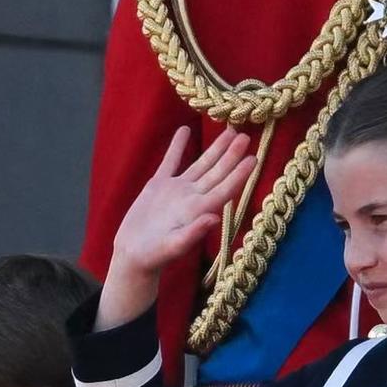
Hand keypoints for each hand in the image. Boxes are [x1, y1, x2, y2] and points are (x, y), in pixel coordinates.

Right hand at [96, 128, 257, 328]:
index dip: (239, 174)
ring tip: (229, 130)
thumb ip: (192, 234)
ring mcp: (177, 190)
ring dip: (215, 148)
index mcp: (199, 211)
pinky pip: (171, 161)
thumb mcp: (172, 247)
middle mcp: (193, 197)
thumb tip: (213, 219)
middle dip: (232, 154)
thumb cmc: (154, 256)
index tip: (254, 158)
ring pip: (200, 163)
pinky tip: (184, 130)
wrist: (132, 255)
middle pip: (218, 172)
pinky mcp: (158, 186)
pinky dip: (177, 146)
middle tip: (246, 135)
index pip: (224, 189)